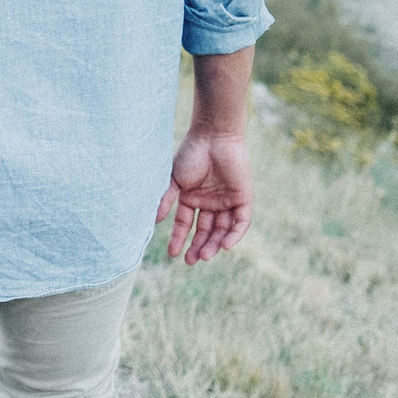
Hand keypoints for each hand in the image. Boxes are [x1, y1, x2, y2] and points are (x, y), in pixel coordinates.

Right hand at [157, 130, 251, 264]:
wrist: (213, 137)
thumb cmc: (191, 154)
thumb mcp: (174, 180)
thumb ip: (166, 200)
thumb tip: (154, 221)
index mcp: (192, 198)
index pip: (187, 224)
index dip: (180, 239)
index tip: (173, 254)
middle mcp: (210, 202)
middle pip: (206, 231)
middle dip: (198, 246)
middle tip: (191, 260)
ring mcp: (227, 201)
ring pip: (222, 229)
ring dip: (214, 244)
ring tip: (204, 255)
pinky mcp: (243, 198)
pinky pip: (241, 222)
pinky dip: (234, 234)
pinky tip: (225, 246)